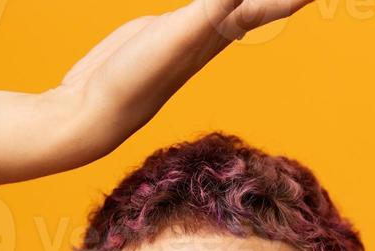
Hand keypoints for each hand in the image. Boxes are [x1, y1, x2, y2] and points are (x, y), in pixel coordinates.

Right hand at [49, 0, 313, 163]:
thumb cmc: (129, 85)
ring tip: (284, 2)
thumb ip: (209, 11)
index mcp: (215, 37)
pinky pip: (204, 7)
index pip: (268, 7)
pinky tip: (216, 3)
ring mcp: (186, 37)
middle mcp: (208, 38)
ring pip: (233, 6)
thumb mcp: (170, 41)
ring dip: (257, 1)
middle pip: (261, 7)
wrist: (90, 115)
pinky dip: (217, 1)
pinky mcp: (163, 34)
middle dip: (283, 1)